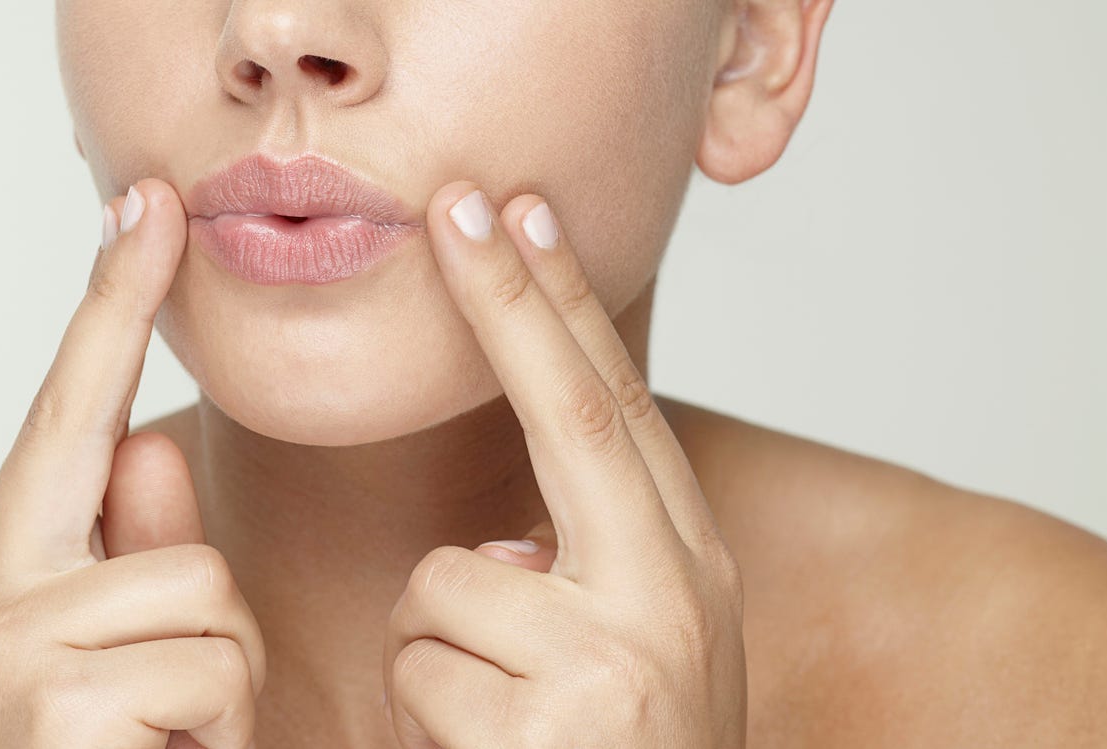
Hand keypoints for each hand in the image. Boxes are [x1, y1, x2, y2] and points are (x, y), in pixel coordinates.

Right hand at [0, 180, 265, 748]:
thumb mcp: (140, 651)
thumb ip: (137, 548)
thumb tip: (142, 449)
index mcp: (13, 568)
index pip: (72, 410)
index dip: (114, 301)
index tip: (146, 202)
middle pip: (180, 542)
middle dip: (214, 635)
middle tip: (167, 715)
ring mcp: (10, 656)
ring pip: (209, 607)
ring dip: (221, 691)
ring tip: (168, 746)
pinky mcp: (52, 710)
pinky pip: (208, 672)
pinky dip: (216, 731)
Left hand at [382, 184, 745, 747]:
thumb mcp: (626, 659)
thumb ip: (576, 583)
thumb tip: (493, 542)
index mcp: (689, 573)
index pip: (619, 412)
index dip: (563, 309)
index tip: (520, 218)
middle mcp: (675, 600)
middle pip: (576, 412)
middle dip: (513, 298)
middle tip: (464, 203)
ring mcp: (617, 661)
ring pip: (443, 580)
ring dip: (437, 652)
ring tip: (495, 722)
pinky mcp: (549, 722)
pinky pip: (417, 662)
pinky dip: (423, 707)